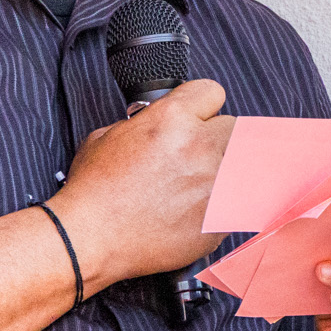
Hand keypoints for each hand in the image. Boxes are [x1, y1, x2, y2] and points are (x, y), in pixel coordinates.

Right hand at [46, 79, 232, 289]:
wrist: (89, 238)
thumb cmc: (94, 190)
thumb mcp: (110, 134)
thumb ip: (146, 121)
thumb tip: (160, 121)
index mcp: (172, 118)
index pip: (212, 92)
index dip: (201, 106)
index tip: (196, 118)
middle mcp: (199, 146)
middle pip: (235, 127)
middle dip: (217, 138)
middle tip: (197, 155)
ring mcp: (214, 183)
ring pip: (242, 164)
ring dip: (225, 170)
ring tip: (198, 185)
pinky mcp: (221, 217)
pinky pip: (238, 201)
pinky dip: (223, 204)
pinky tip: (198, 210)